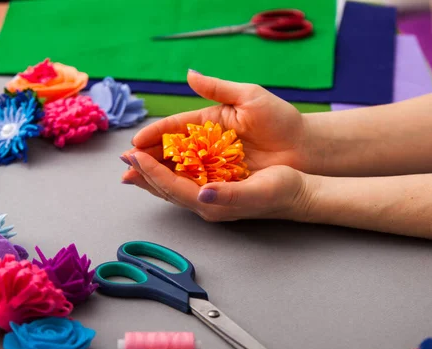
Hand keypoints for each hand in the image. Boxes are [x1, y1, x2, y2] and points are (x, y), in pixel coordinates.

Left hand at [122, 151, 310, 221]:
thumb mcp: (258, 191)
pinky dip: (169, 169)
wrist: (298, 193)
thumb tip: (203, 194)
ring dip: (152, 172)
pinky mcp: (217, 187)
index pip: (173, 187)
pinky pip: (186, 178)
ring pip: (173, 184)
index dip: (151, 172)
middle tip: (123, 158)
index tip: (134, 156)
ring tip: (134, 161)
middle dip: (144, 173)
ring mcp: (211, 196)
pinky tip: (163, 161)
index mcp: (212, 204)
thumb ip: (229, 195)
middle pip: (167, 188)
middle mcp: (207, 202)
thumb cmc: (281, 192)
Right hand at [128, 70, 310, 171]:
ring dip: (157, 174)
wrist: (305, 147)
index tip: (136, 143)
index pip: (176, 127)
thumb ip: (218, 88)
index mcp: (211, 121)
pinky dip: (179, 186)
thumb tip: (188, 74)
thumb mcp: (250, 97)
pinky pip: (198, 183)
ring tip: (134, 178)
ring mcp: (216, 163)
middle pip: (172, 151)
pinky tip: (161, 190)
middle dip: (148, 158)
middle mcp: (209, 144)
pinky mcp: (226, 180)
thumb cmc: (280, 120)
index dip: (155, 135)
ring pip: (180, 169)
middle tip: (126, 164)